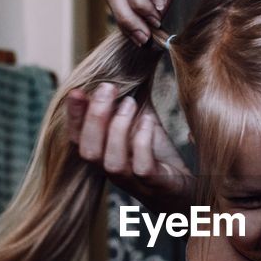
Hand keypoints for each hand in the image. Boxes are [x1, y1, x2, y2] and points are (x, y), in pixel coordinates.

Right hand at [68, 82, 194, 213]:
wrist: (187, 190)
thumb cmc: (160, 156)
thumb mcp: (141, 126)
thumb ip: (127, 105)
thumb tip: (118, 70)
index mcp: (104, 157)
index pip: (77, 140)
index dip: (73, 117)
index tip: (76, 91)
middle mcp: (113, 173)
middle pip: (88, 151)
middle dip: (94, 118)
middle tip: (108, 87)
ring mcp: (134, 183)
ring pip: (111, 162)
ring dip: (117, 128)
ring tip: (129, 103)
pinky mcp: (156, 186)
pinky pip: (142, 167)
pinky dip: (142, 142)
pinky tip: (148, 121)